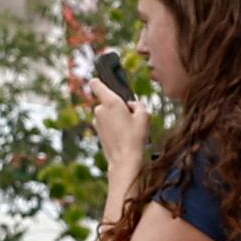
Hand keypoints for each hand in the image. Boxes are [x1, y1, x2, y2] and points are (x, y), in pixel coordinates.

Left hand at [70, 69, 143, 184]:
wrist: (124, 160)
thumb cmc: (135, 137)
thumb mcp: (144, 116)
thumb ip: (138, 104)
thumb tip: (131, 105)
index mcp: (110, 102)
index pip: (96, 84)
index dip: (99, 81)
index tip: (102, 80)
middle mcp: (100, 110)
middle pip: (108, 101)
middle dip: (118, 105)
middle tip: (132, 117)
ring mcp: (97, 122)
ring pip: (108, 113)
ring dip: (116, 117)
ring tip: (129, 129)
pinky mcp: (97, 132)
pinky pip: (107, 123)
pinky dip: (113, 127)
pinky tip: (124, 136)